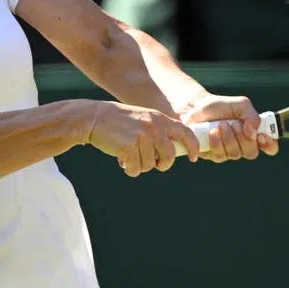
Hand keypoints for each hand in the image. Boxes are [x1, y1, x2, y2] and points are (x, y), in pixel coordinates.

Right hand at [84, 100, 200, 176]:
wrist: (94, 118)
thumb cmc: (118, 121)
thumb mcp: (143, 118)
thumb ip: (158, 130)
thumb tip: (171, 152)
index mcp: (159, 119)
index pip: (185, 132)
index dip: (193, 147)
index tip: (194, 157)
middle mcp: (153, 127)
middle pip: (169, 155)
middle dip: (163, 164)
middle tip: (155, 164)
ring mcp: (141, 137)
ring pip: (150, 165)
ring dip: (139, 165)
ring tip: (129, 154)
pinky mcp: (128, 147)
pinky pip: (136, 169)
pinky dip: (129, 169)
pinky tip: (121, 159)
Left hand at [179, 93, 279, 162]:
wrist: (196, 107)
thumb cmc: (220, 106)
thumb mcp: (241, 105)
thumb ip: (252, 116)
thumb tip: (253, 132)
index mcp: (253, 133)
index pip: (269, 147)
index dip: (270, 145)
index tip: (262, 136)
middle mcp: (242, 145)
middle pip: (252, 153)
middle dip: (243, 138)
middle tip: (235, 124)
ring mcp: (228, 151)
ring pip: (235, 154)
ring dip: (229, 138)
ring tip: (221, 124)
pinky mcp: (213, 155)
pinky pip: (220, 156)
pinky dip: (217, 143)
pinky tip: (212, 132)